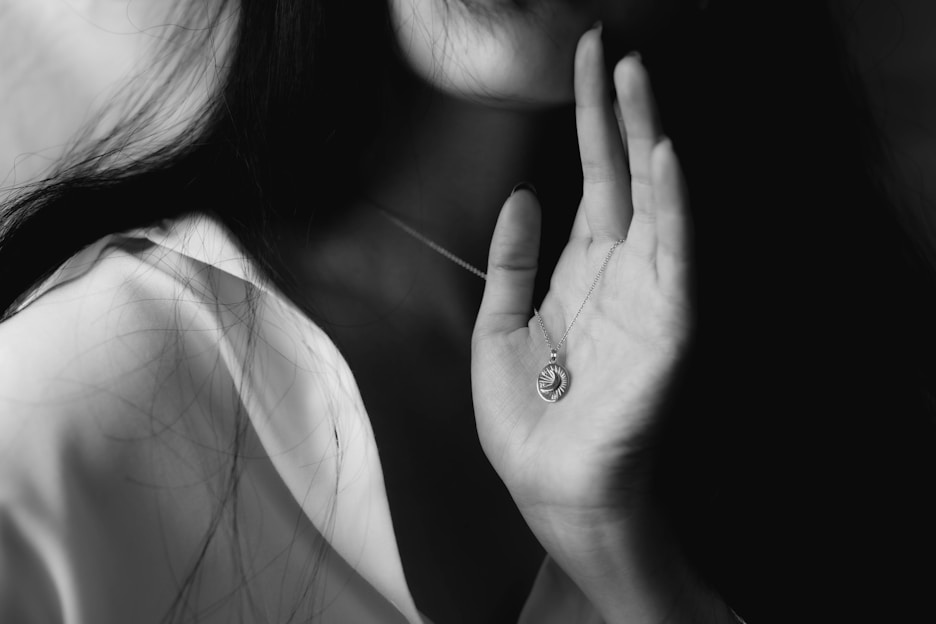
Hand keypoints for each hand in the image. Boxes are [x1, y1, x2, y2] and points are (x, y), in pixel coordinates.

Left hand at [472, 26, 694, 621]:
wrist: (550, 488)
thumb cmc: (528, 419)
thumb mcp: (498, 330)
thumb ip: (511, 263)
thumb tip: (522, 195)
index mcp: (580, 271)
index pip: (590, 180)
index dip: (588, 123)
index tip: (583, 65)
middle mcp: (619, 273)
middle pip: (624, 176)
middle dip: (618, 112)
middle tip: (610, 49)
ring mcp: (646, 296)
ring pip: (655, 202)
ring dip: (648, 139)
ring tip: (634, 80)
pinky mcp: (666, 328)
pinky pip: (675, 259)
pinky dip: (674, 209)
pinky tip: (663, 160)